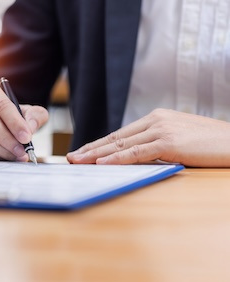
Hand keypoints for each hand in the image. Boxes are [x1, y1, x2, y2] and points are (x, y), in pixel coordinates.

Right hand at [0, 81, 48, 160]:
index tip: (26, 137)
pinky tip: (3, 157)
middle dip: (8, 139)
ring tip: (15, 156)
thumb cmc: (9, 117)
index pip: (1, 105)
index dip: (15, 122)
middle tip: (22, 151)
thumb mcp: (26, 111)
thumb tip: (30, 128)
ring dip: (0, 150)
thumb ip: (35, 116)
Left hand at [67, 108, 229, 166]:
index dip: (98, 144)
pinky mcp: (169, 142)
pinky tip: (101, 164)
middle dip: (90, 149)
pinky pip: (136, 153)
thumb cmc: (211, 144)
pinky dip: (116, 159)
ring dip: (96, 155)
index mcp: (157, 118)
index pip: (120, 134)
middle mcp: (156, 120)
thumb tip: (135, 158)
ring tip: (78, 161)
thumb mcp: (179, 140)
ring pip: (121, 145)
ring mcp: (162, 130)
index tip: (81, 153)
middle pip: (116, 138)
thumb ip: (157, 145)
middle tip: (70, 158)